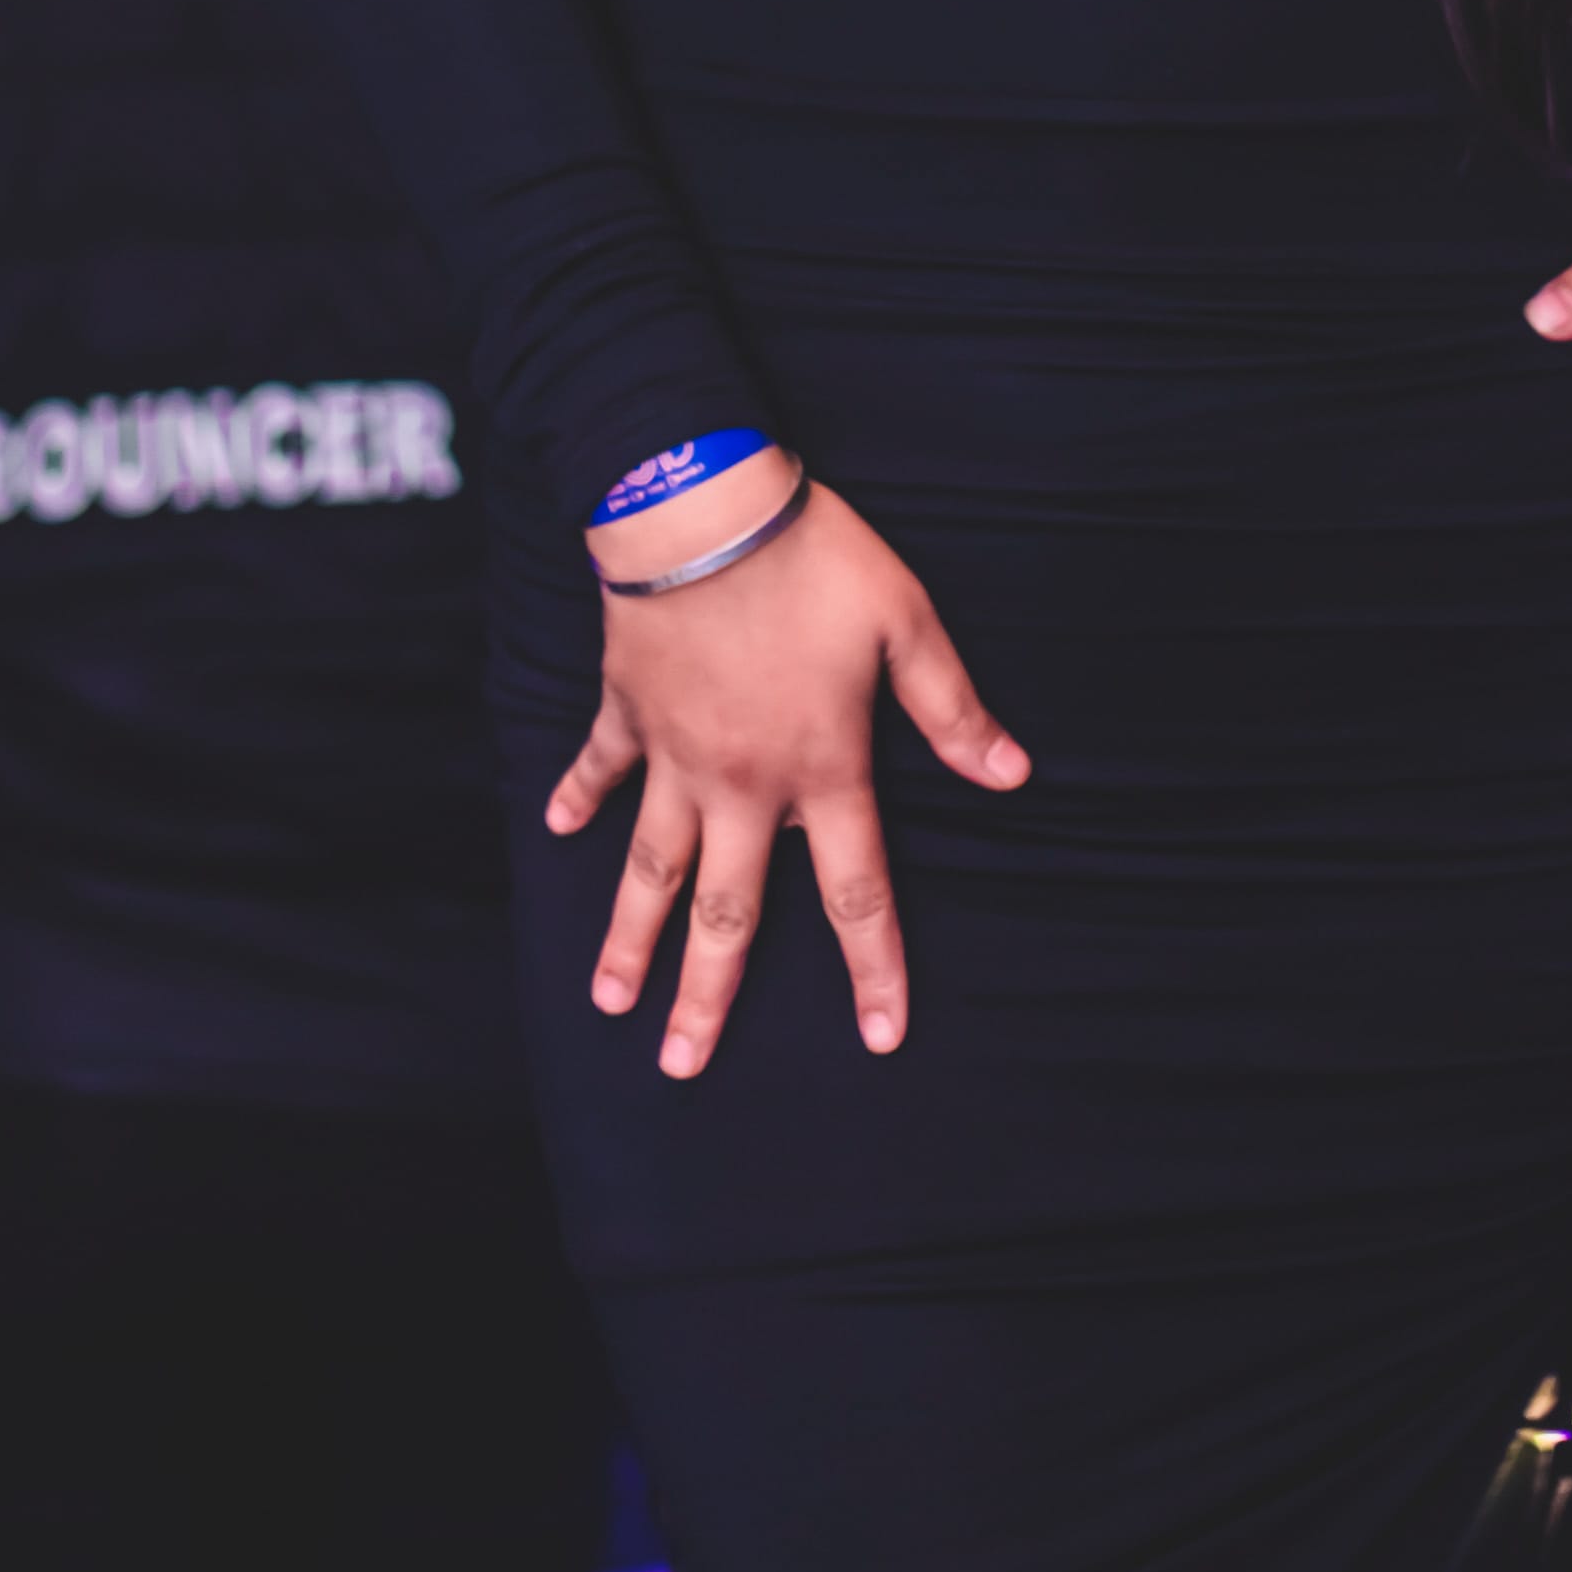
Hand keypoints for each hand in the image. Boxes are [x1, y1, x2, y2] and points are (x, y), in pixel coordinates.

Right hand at [546, 460, 1026, 1078]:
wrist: (700, 505)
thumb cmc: (812, 558)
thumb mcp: (905, 622)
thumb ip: (953, 708)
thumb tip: (1014, 776)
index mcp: (820, 768)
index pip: (856, 892)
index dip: (875, 968)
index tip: (878, 1037)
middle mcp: (743, 784)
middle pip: (727, 911)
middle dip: (706, 995)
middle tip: (680, 1066)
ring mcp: (676, 753)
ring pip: (651, 867)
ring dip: (629, 938)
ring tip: (609, 1003)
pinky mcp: (629, 709)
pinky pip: (599, 767)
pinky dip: (576, 797)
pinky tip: (556, 831)